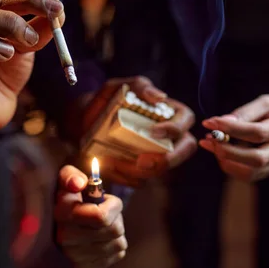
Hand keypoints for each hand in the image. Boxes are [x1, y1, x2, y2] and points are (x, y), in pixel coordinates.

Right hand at [54, 165, 126, 267]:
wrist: (59, 220)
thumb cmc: (70, 194)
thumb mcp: (68, 177)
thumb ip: (72, 176)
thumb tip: (78, 183)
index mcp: (62, 213)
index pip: (101, 217)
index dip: (113, 206)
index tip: (108, 200)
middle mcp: (64, 237)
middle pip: (114, 230)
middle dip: (116, 218)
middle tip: (106, 213)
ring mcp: (73, 256)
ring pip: (118, 244)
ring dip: (117, 232)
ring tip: (104, 225)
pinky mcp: (82, 267)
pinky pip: (116, 256)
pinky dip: (115, 246)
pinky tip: (103, 239)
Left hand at [82, 76, 196, 184]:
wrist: (82, 122)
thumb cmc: (105, 101)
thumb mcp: (117, 87)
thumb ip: (139, 86)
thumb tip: (160, 97)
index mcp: (167, 112)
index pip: (186, 119)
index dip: (176, 128)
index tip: (154, 131)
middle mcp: (168, 135)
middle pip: (184, 149)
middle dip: (167, 160)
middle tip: (141, 161)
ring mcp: (156, 154)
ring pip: (161, 169)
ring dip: (139, 171)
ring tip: (114, 162)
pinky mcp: (141, 171)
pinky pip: (140, 181)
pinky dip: (125, 177)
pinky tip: (109, 166)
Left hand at [200, 92, 268, 181]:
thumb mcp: (267, 102)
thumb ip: (246, 112)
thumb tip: (222, 123)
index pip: (258, 132)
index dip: (231, 129)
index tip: (209, 122)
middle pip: (257, 158)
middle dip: (227, 151)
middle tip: (208, 139)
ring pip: (252, 172)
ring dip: (226, 161)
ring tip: (211, 145)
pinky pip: (250, 176)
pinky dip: (231, 167)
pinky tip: (221, 153)